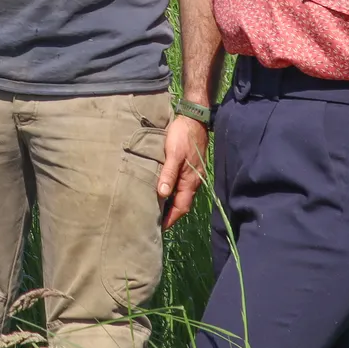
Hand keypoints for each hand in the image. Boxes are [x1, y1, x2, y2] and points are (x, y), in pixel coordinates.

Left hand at [157, 114, 208, 229]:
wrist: (194, 119)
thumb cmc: (182, 136)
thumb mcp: (173, 154)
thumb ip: (168, 174)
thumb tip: (162, 195)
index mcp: (190, 181)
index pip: (181, 207)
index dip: (171, 219)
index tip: (159, 229)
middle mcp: (193, 181)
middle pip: (182, 204)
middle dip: (170, 215)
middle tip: (155, 222)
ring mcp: (193, 174)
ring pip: (181, 195)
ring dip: (171, 204)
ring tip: (157, 210)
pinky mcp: (190, 167)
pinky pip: (181, 186)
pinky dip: (173, 192)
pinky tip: (164, 191)